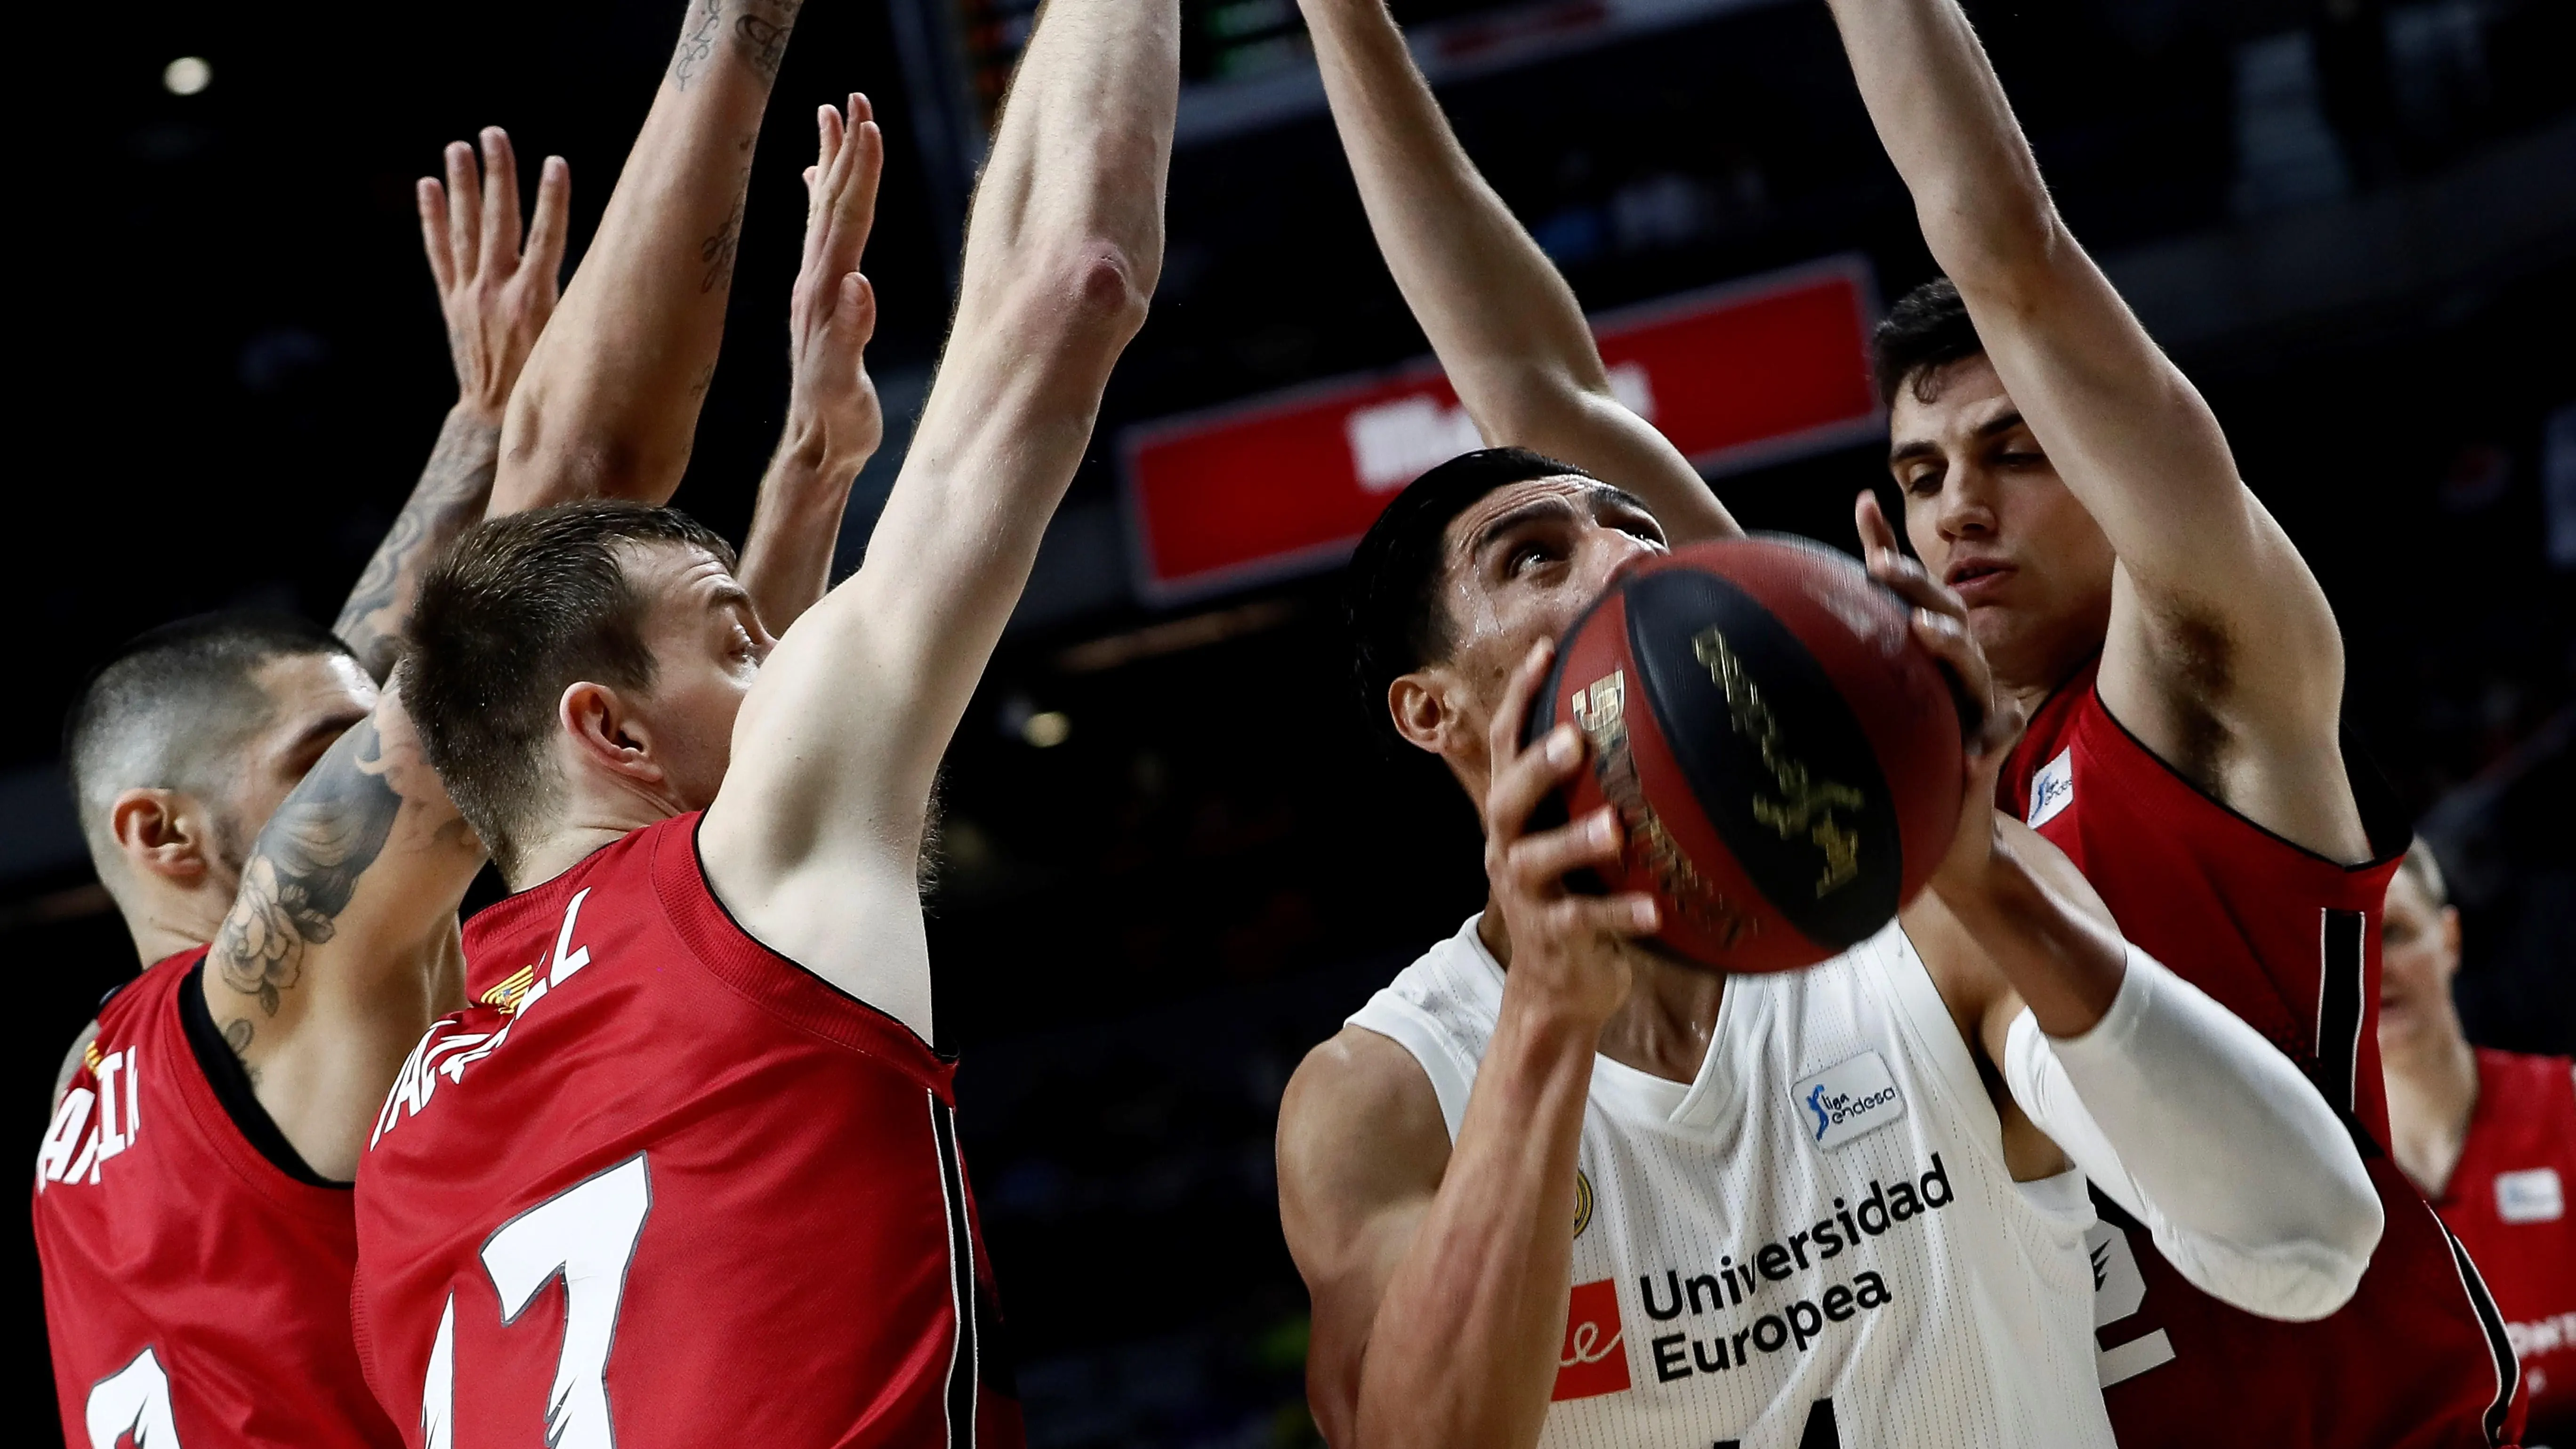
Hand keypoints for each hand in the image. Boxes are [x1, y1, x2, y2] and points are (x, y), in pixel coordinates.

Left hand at [418, 128, 568, 422]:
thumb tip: (605, 274)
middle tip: (493, 134)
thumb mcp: (567, 344)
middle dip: (498, 175)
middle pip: (499, 221)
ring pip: (465, 229)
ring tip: (458, 148)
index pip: (546, 237)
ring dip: (462, 185)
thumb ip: (576, 306)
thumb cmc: (543, 383)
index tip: (555, 162)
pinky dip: (433, 219)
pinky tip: (429, 188)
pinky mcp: (452, 301)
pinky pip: (440, 252)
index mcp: (534, 300)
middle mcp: (498, 291)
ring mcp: (470, 294)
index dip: (552, 198)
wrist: (494, 416)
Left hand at [782, 95, 886, 481]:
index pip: (846, 220)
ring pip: (822, 211)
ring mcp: (815, 291)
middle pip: (831, 202)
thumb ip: (849, 334)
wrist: (814, 452)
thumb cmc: (837, 426)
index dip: (860, 174)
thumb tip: (858, 284)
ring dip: (831, 161)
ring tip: (832, 116)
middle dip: (845, 150)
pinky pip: (819, 236)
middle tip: (853, 97)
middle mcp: (816, 284)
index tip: (869, 125)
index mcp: (826, 296)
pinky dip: (818, 199)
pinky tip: (812, 179)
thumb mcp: (843, 385)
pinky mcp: (819, 302)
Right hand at [1482, 639, 1661, 1027]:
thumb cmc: (1582, 892)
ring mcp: (1525, 892)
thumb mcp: (1579, 836)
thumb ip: (1601, 789)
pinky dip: (1618, 914)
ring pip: (1538, 858)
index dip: (1519, 696)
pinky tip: (1654, 909)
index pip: (1505, 743)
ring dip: (1575, 841)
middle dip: (1538, 766)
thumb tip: (1665, 724)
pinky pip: (1583, 921)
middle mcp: (1508, 844)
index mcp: (1514, 812)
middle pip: (1509, 795)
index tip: (1546, 649)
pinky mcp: (1552, 935)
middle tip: (1574, 740)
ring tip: (1613, 828)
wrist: (1558, 986)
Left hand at [1855, 491, 2025, 896]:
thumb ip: (1840, 655)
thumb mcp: (1865, 704)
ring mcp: (1977, 700)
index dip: (1887, 542)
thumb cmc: (1899, 752)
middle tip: (1880, 568)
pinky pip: (2000, 731)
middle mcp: (1953, 664)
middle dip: (1915, 584)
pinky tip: (1967, 753)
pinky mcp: (1990, 743)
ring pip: (1972, 662)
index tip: (1861, 504)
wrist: (1941, 827)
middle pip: (1943, 609)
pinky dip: (1986, 737)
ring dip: (1948, 645)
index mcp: (1923, 647)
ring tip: (1923, 634)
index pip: (1907, 587)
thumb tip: (1783, 614)